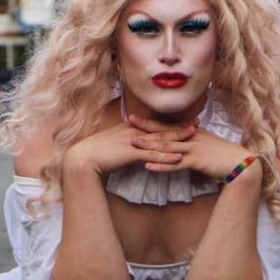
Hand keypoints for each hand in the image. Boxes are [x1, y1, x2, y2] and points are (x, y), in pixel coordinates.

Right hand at [63, 119, 195, 175]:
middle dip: (179, 126)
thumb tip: (133, 147)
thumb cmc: (95, 153)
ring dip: (177, 138)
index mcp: (129, 128)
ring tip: (194, 135)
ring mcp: (133, 141)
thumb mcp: (112, 145)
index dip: (169, 123)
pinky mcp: (131, 153)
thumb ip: (124, 144)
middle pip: (160, 128)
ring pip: (160, 139)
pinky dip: (166, 156)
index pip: (154, 125)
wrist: (82, 158)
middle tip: (197, 123)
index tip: (183, 121)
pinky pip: (152, 155)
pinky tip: (179, 158)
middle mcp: (133, 131)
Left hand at [127, 115, 254, 181]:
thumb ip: (194, 144)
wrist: (241, 163)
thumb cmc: (224, 156)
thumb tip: (183, 148)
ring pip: (168, 146)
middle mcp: (192, 137)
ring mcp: (194, 149)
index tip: (135, 118)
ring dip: (150, 145)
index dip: (151, 122)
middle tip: (127, 123)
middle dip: (145, 128)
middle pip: (165, 132)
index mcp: (193, 132)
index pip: (168, 126)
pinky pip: (176, 163)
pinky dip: (161, 165)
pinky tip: (148, 167)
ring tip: (133, 144)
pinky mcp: (197, 162)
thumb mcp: (207, 146)